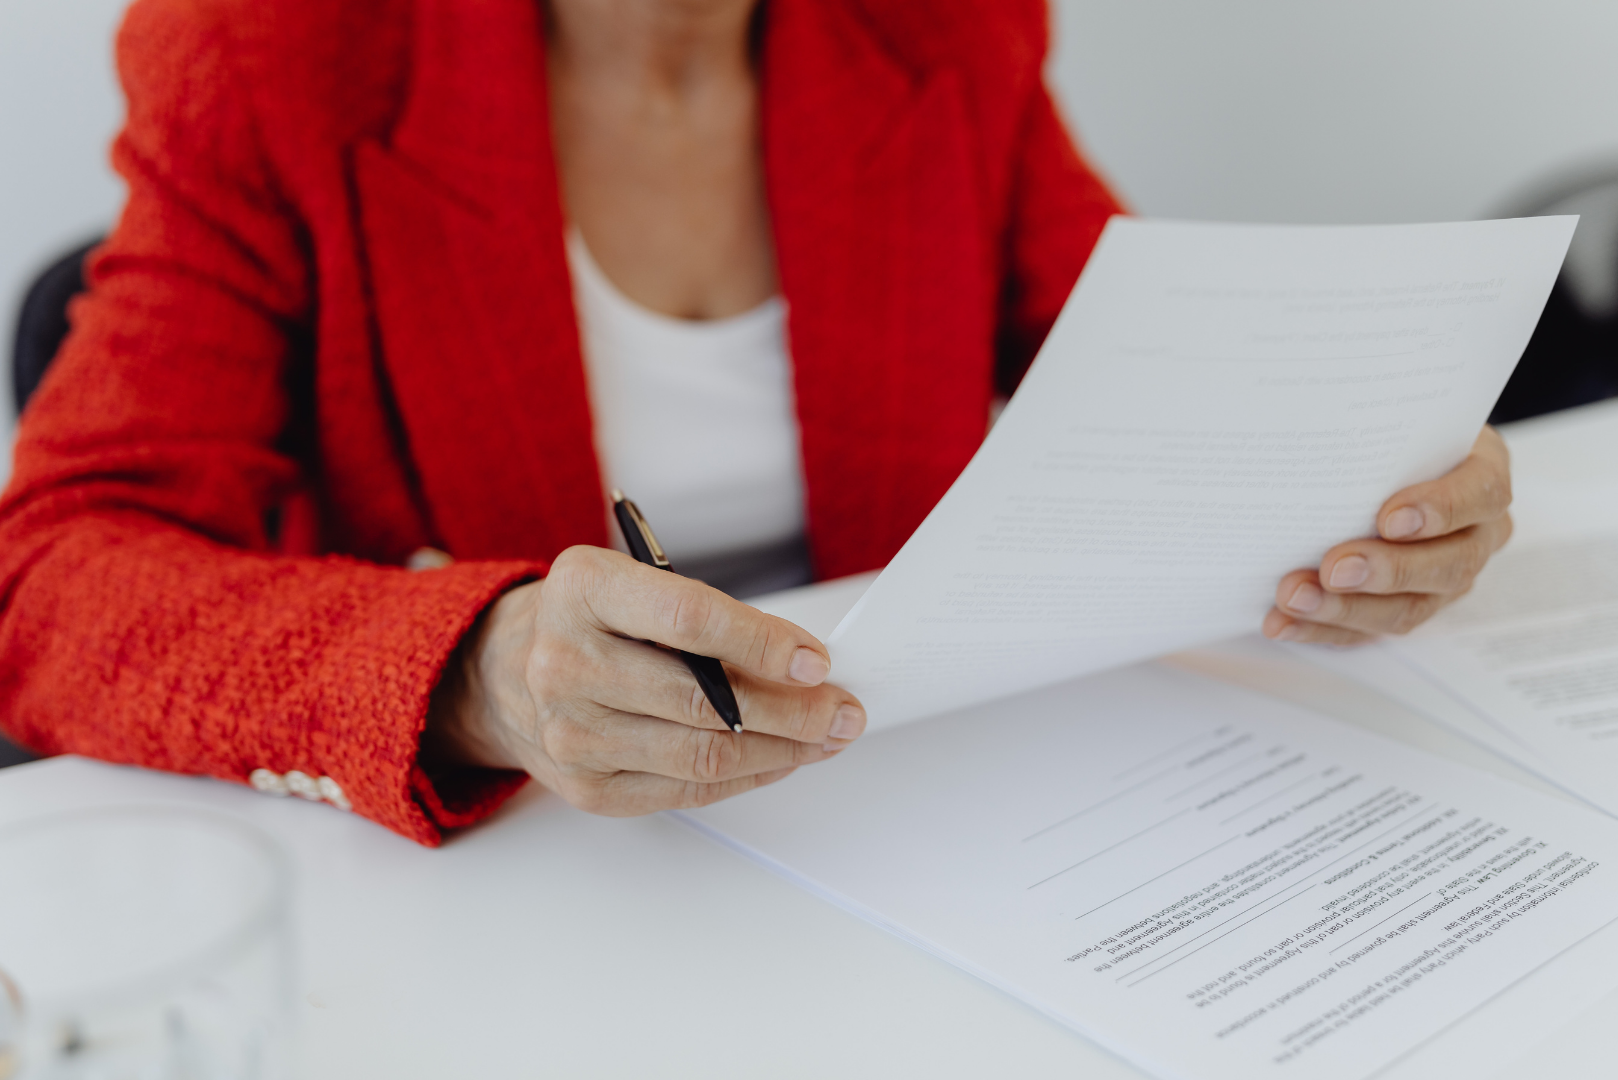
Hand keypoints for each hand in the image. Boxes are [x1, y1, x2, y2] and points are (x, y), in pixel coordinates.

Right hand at [425, 546, 865, 813]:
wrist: (501, 671)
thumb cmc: (588, 619)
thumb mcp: (634, 584)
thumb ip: (707, 618)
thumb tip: (800, 665)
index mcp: (582, 589)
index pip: (687, 620)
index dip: (761, 643)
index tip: (814, 660)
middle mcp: (564, 662)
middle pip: (703, 702)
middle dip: (791, 710)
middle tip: (841, 709)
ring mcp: (570, 733)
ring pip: (702, 756)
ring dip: (781, 751)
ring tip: (825, 736)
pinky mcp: (586, 787)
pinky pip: (686, 791)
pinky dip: (747, 777)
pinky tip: (781, 759)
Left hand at [1262, 426, 1512, 645]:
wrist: (1393, 458)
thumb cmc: (1394, 434)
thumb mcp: (1398, 414)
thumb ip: (1377, 419)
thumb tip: (1319, 403)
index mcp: (1483, 475)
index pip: (1481, 494)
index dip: (1441, 509)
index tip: (1390, 518)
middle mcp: (1476, 534)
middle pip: (1449, 564)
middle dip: (1386, 570)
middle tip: (1333, 568)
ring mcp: (1444, 578)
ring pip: (1409, 608)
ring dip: (1346, 609)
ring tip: (1294, 598)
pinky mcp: (1405, 606)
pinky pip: (1368, 630)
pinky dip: (1321, 629)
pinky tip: (1282, 622)